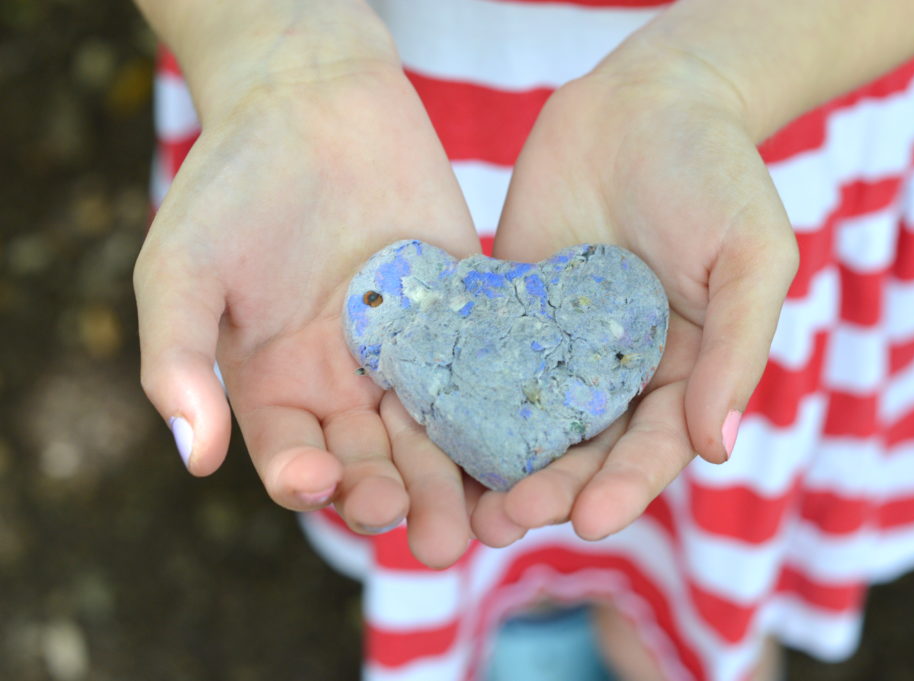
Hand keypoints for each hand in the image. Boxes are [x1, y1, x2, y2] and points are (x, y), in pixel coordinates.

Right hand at [134, 64, 482, 567]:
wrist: (312, 100)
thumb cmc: (231, 183)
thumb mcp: (182, 267)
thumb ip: (179, 357)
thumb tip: (192, 457)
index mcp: (278, 388)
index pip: (296, 457)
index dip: (308, 478)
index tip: (322, 480)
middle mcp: (347, 385)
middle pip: (377, 462)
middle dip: (402, 498)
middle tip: (435, 538)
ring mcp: (410, 354)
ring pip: (438, 433)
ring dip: (460, 479)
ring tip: (489, 524)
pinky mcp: (463, 317)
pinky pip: (486, 369)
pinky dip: (506, 408)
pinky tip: (533, 442)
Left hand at [471, 50, 798, 542]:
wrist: (649, 101)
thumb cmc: (717, 174)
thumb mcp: (752, 257)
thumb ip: (736, 350)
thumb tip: (716, 448)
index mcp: (681, 374)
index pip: (653, 449)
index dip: (624, 488)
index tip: (590, 521)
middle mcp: (615, 374)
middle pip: (580, 450)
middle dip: (548, 489)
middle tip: (509, 520)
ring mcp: (556, 346)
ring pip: (522, 420)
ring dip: (494, 465)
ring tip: (463, 505)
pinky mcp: (506, 311)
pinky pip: (477, 359)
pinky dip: (454, 396)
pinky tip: (421, 429)